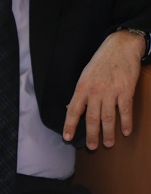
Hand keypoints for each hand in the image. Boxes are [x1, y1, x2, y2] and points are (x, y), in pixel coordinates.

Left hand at [64, 29, 143, 148]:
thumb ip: (79, 94)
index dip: (70, 125)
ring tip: (109, 143)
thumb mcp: (84, 76)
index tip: (68, 138)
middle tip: (92, 147)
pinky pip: (125, 110)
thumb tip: (70, 108)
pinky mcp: (126, 90)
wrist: (120, 47)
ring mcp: (111, 91)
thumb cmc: (101, 62)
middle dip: (91, 134)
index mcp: (82, 88)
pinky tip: (125, 131)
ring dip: (108, 132)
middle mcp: (95, 91)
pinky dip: (126, 122)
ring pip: (108, 117)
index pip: (73, 110)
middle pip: (91, 118)